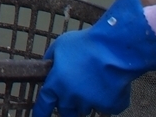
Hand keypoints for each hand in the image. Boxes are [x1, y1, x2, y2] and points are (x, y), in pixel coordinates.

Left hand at [33, 0, 155, 116]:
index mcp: (57, 84)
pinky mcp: (109, 107)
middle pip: (65, 110)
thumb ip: (52, 59)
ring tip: (93, 81)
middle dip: (67, 105)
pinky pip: (105, 107)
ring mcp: (90, 104)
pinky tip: (109, 84)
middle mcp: (71, 97)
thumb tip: (48, 66)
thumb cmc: (86, 45)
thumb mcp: (60, 46)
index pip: (44, 104)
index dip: (41, 112)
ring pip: (84, 108)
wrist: (114, 49)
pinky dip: (106, 99)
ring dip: (85, 100)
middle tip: (74, 92)